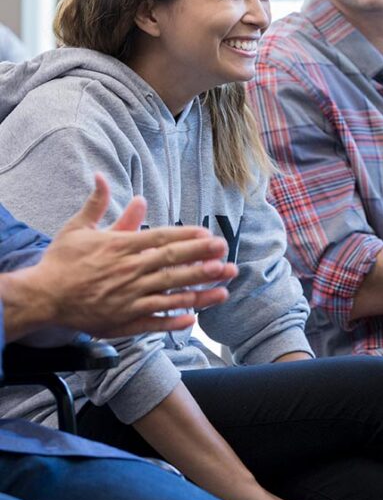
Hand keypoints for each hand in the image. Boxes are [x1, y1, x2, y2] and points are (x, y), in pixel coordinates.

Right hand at [13, 174, 237, 336]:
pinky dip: (172, 320)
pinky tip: (193, 319)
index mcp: (121, 248)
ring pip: (169, 294)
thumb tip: (102, 178)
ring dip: (198, 291)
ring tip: (223, 288)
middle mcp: (129, 272)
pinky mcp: (122, 321)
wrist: (41, 297)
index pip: (161, 240)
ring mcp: (128, 299)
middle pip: (172, 264)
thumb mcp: (78, 228)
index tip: (208, 234)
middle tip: (225, 254)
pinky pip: (152, 322)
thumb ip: (97, 204)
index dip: (187, 237)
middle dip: (202, 259)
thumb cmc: (61, 261)